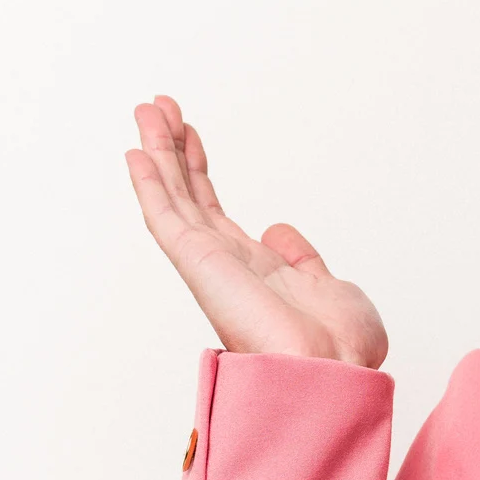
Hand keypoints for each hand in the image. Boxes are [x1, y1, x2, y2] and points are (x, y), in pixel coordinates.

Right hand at [124, 95, 388, 367]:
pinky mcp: (199, 266)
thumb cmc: (342, 348)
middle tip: (158, 107)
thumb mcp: (332, 288)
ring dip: (157, 154)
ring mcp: (211, 265)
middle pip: (188, 196)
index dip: (200, 170)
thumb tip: (279, 232)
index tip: (191, 135)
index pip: (215, 211)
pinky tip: (138, 153)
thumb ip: (304, 260)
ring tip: (147, 109)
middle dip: (171, 150)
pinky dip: (150, 186)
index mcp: (256, 271)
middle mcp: (227, 266)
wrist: (335, 371)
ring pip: (173, 199)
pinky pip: (166, 220)